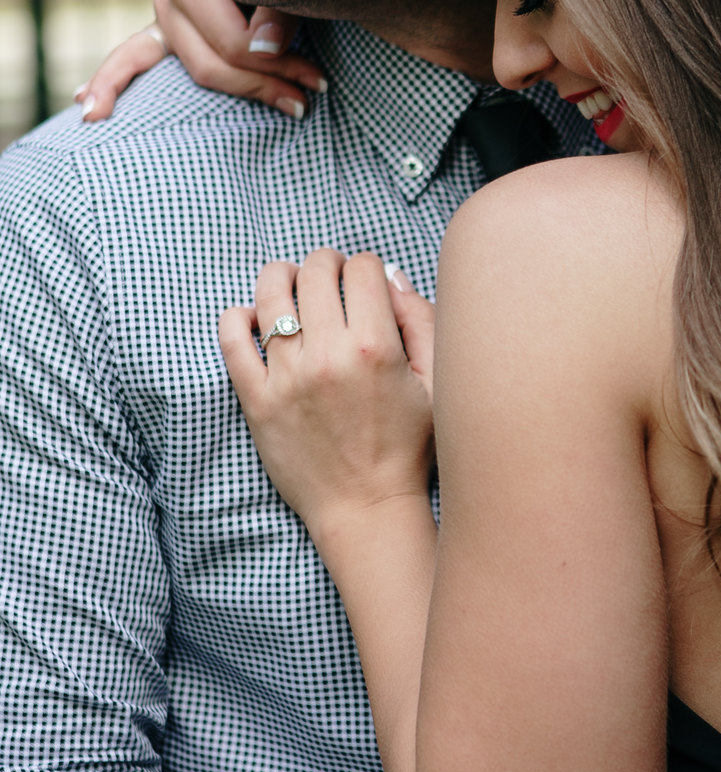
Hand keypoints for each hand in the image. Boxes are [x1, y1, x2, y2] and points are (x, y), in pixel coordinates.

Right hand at [74, 0, 318, 120]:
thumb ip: (279, 11)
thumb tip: (260, 46)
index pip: (234, 45)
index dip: (279, 68)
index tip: (319, 84)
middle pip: (213, 65)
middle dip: (264, 85)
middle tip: (307, 103)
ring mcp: (163, 17)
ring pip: (197, 72)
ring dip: (237, 91)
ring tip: (280, 111)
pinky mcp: (162, 34)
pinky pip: (129, 60)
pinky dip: (108, 83)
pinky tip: (86, 108)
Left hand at [219, 249, 433, 536]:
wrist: (367, 508)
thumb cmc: (409, 448)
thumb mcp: (438, 383)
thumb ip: (422, 322)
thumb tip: (392, 277)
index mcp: (376, 347)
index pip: (363, 269)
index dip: (367, 266)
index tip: (366, 280)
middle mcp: (328, 356)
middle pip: (315, 271)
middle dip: (327, 264)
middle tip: (332, 278)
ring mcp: (287, 377)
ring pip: (270, 293)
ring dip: (282, 276)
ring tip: (291, 284)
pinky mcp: (257, 400)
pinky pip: (232, 339)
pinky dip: (238, 316)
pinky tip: (254, 317)